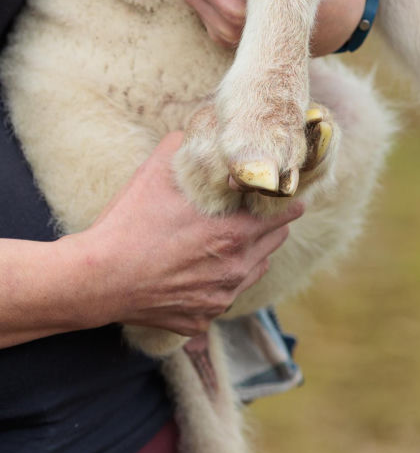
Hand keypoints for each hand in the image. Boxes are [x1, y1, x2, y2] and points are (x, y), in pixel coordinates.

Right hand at [80, 133, 303, 335]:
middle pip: (274, 242)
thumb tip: (198, 131)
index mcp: (234, 233)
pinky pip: (223, 297)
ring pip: (254, 271)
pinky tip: (201, 269)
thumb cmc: (129, 223)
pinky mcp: (200, 321)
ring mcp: (219, 299)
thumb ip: (185, 147)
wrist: (97, 278)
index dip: (287, 202)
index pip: (284, 215)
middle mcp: (234, 269)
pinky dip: (219, 283)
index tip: (289, 195)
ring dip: (250, 254)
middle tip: (258, 213)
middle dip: (270, 225)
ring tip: (230, 240)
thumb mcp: (157, 172)